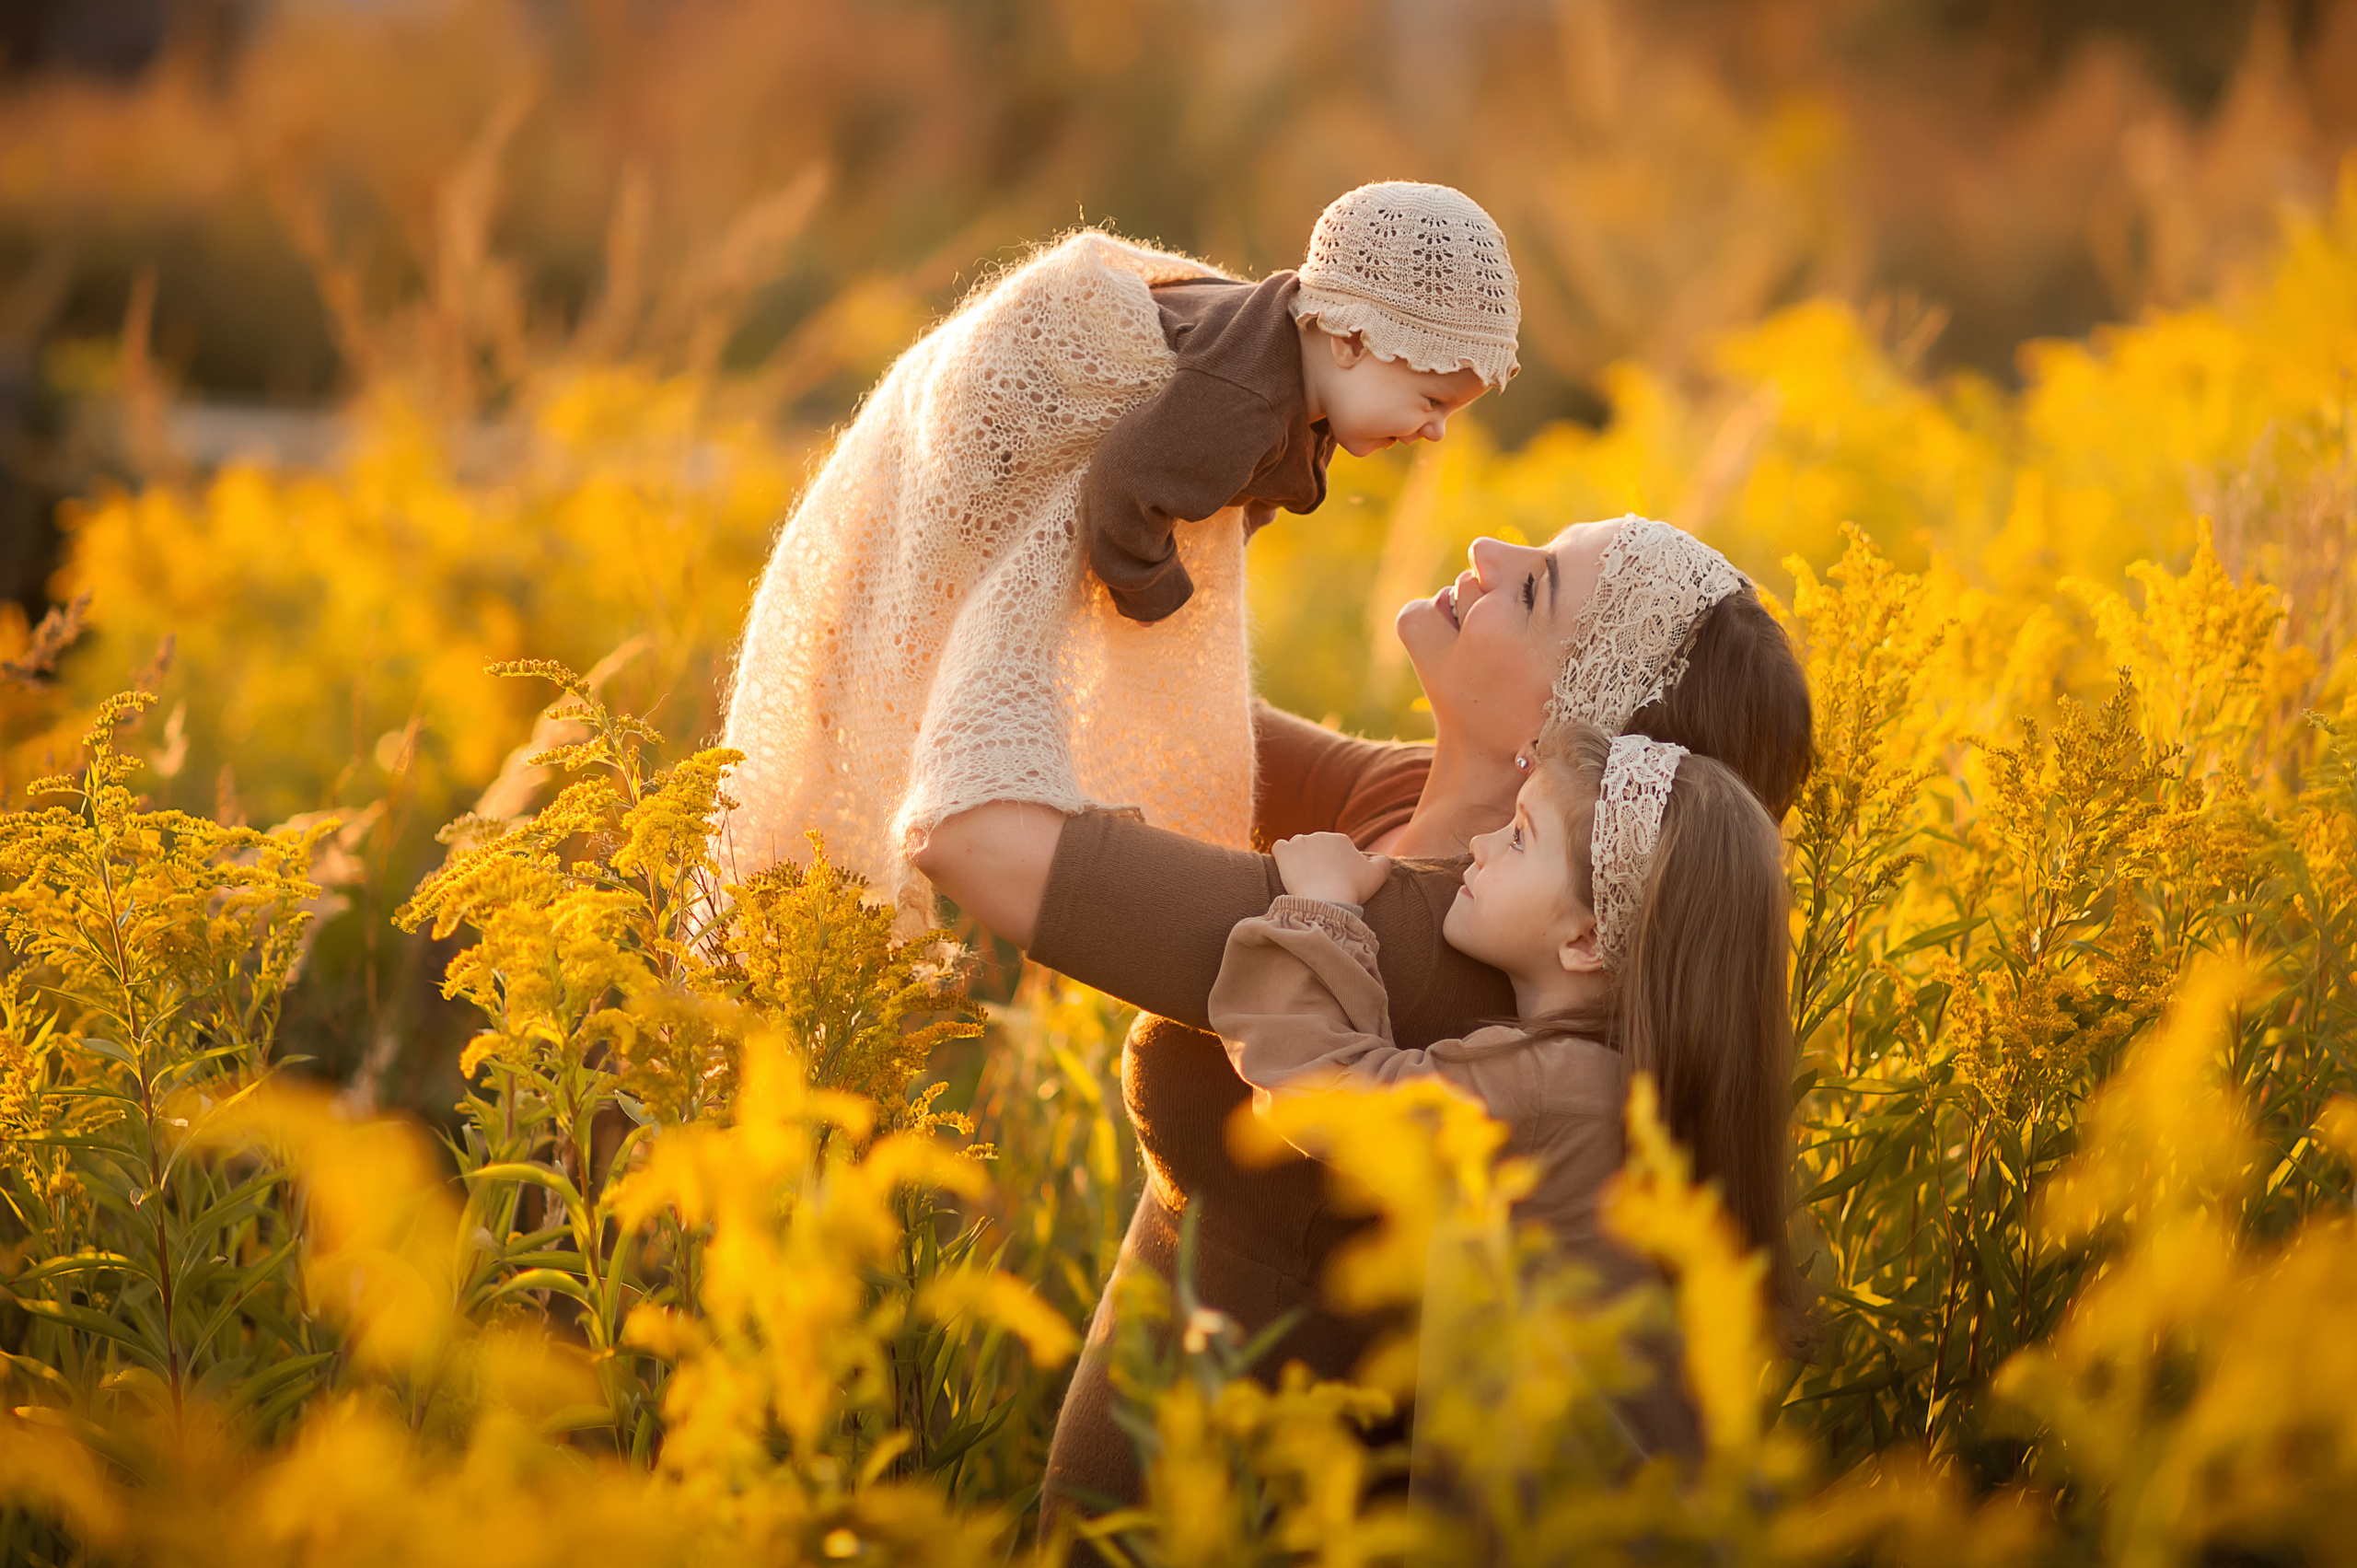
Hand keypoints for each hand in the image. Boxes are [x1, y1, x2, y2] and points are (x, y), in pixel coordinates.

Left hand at [1271, 832, 1391, 906]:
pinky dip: (1282, 857)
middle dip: (1317, 861)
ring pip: (1298, 846)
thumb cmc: (1353, 889)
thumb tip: (1380, 859)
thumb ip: (1383, 863)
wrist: (1327, 899)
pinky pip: (1279, 847)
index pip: (1335, 849)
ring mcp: (1300, 842)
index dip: (1334, 865)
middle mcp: (1320, 835)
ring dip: (1299, 858)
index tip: (1333, 880)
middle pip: (1316, 847)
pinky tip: (1286, 869)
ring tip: (1302, 878)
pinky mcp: (1284, 852)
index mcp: (1341, 839)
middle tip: (1318, 882)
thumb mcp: (1378, 875)